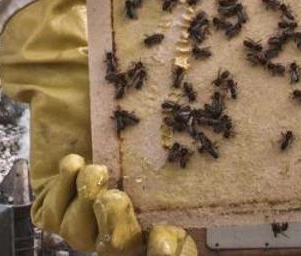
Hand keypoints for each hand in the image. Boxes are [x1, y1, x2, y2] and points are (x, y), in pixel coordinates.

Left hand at [0, 0, 196, 255]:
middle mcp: (125, 212)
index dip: (175, 252)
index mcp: (160, 200)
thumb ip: (189, 107)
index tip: (172, 235)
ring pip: (88, 238)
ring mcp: (85, 210)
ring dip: (91, 209)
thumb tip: (248, 97)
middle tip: (120, 200)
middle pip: (126, 252)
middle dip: (124, 235)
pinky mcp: (51, 200)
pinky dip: (62, 193)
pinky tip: (73, 161)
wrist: (73, 62)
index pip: (172, 249)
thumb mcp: (160, 96)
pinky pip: (53, 218)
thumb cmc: (127, 78)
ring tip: (95, 169)